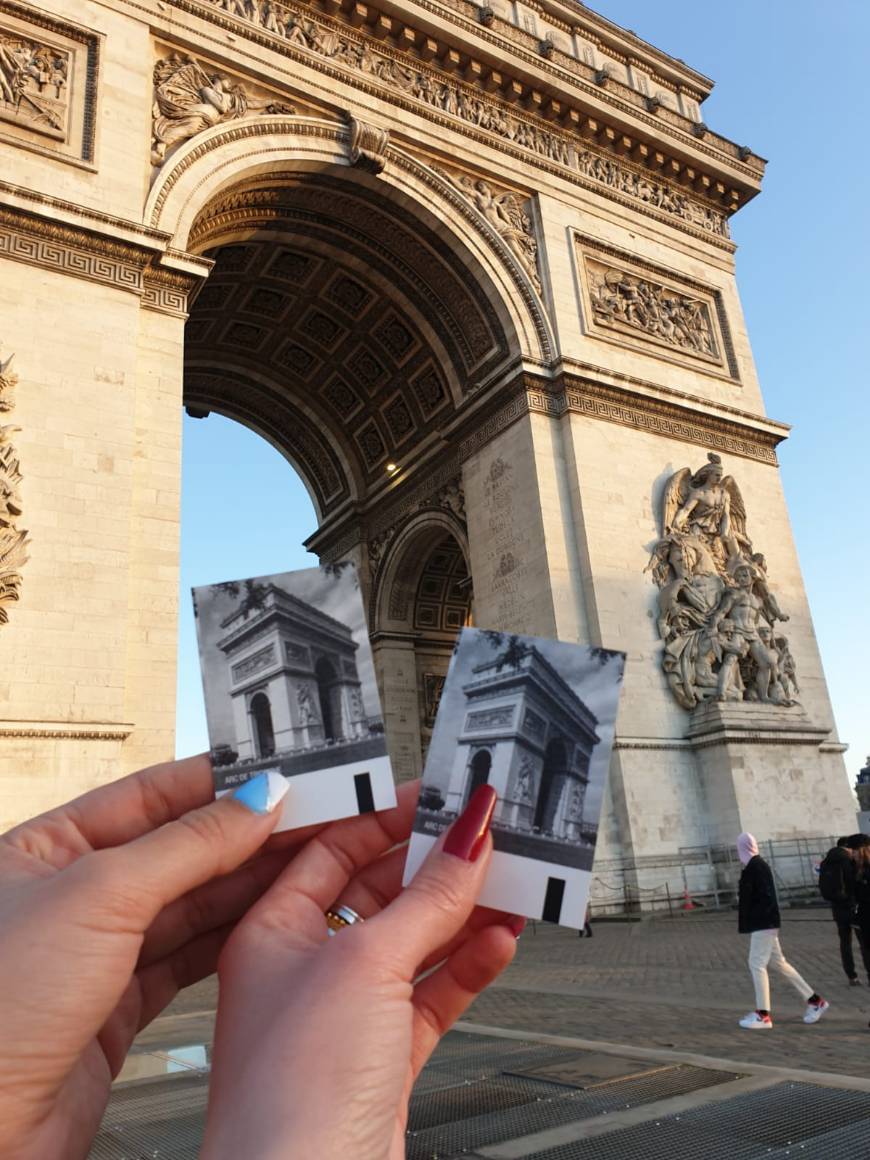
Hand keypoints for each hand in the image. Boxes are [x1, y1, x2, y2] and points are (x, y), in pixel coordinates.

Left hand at [0, 755, 331, 1159]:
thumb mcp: (99, 896)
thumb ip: (187, 845)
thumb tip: (254, 802)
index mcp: (44, 849)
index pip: (149, 795)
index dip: (218, 782)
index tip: (277, 774)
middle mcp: (70, 896)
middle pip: (178, 848)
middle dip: (246, 832)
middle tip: (313, 815)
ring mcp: (96, 953)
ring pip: (190, 903)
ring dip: (250, 881)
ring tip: (309, 858)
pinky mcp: (118, 1008)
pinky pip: (189, 956)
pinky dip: (233, 935)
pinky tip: (270, 916)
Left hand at [202, 786, 520, 1159]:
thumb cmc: (290, 1095)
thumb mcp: (366, 964)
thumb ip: (425, 900)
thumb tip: (466, 842)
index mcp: (270, 931)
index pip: (330, 848)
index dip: (383, 816)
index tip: (434, 796)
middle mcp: (303, 969)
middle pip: (378, 892)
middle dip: (433, 864)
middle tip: (483, 834)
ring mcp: (345, 1016)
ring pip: (414, 943)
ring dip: (462, 913)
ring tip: (508, 880)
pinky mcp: (382, 1058)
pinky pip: (433, 993)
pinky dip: (468, 967)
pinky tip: (498, 943)